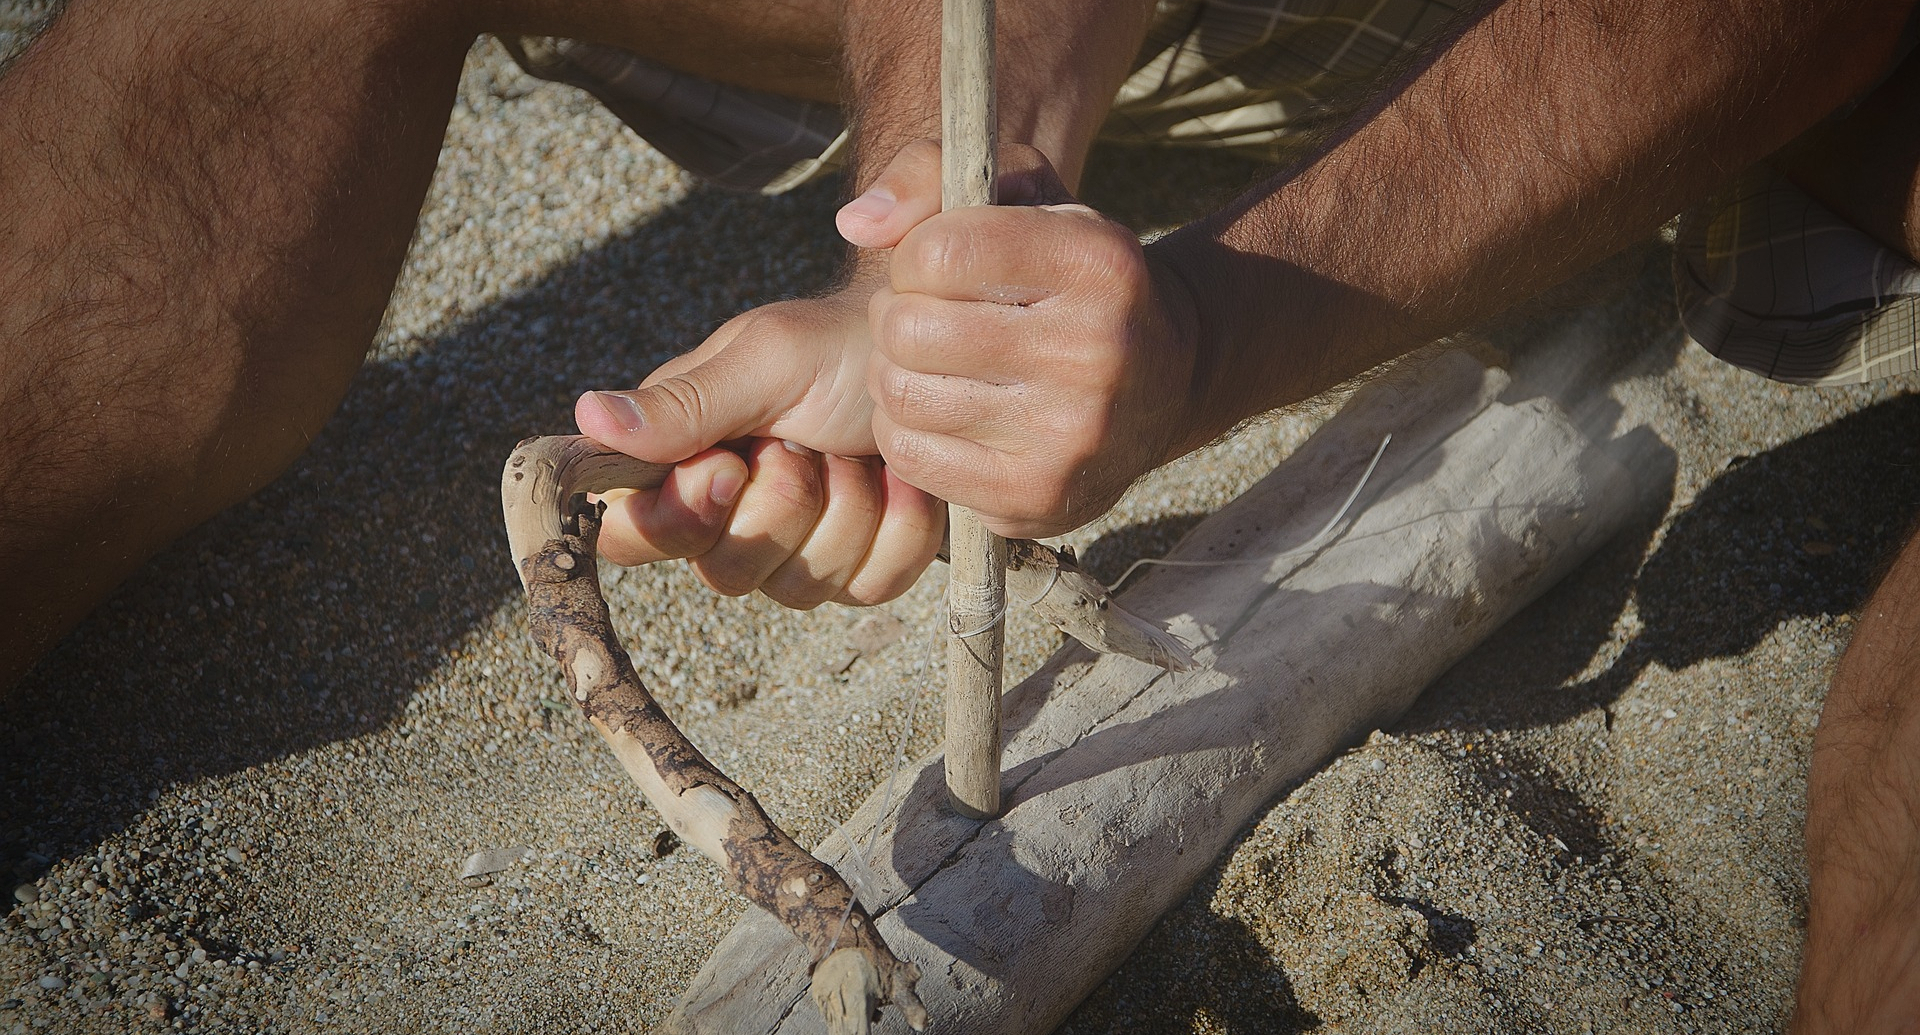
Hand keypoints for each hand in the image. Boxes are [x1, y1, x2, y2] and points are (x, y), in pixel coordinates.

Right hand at [574, 281, 944, 608]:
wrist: (929, 355)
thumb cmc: (836, 344)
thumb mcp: (763, 359)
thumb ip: (682, 405)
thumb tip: (586, 416)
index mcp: (678, 463)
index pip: (630, 536)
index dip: (678, 517)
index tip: (728, 464)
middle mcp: (725, 518)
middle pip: (723, 574)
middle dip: (784, 502)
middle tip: (806, 439)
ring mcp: (793, 552)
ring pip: (801, 588)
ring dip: (846, 508)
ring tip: (852, 450)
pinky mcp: (857, 569)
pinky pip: (869, 586)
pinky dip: (897, 527)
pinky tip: (896, 479)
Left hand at [844, 143, 1200, 539]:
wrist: (1166, 380)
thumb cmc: (1068, 277)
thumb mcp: (1025, 196)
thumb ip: (932, 172)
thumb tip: (856, 225)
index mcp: (1096, 261)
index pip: (938, 252)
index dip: (914, 257)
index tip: (938, 267)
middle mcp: (1095, 350)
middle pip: (909, 328)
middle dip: (897, 318)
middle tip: (922, 321)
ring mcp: (1069, 434)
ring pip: (902, 396)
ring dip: (893, 376)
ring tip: (926, 365)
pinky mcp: (1037, 497)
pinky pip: (912, 459)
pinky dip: (905, 433)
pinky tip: (937, 414)